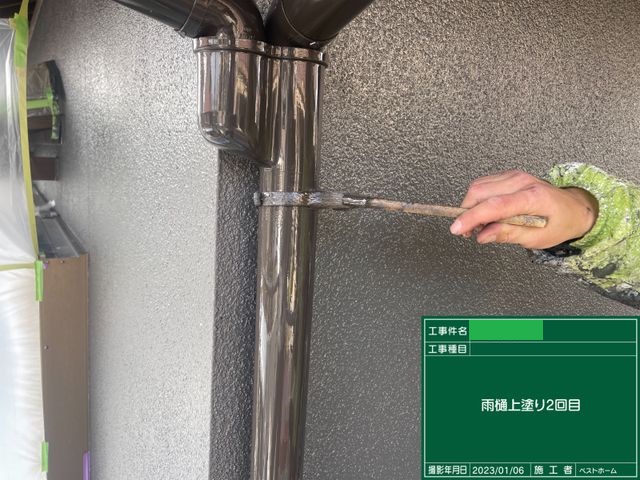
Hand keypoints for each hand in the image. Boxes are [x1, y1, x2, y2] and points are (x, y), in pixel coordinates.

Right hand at [449, 170, 598, 248]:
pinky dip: (477, 200)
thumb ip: (508, 235)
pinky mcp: (508, 176)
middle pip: (480, 192)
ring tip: (480, 225)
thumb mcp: (537, 238)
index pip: (495, 206)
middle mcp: (522, 182)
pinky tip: (486, 214)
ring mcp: (514, 176)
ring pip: (478, 187)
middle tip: (469, 233)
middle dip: (467, 213)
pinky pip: (483, 185)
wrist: (573, 207)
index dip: (472, 218)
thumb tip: (483, 236)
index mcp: (533, 198)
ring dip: (471, 207)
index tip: (457, 229)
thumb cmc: (559, 223)